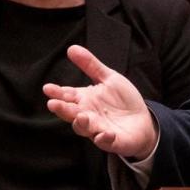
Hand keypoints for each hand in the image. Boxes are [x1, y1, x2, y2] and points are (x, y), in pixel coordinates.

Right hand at [44, 44, 157, 159]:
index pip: (68, 95)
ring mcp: (98, 129)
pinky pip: (105, 141)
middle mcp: (88, 115)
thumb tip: (71, 48)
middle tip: (53, 104)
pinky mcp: (111, 141)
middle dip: (62, 109)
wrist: (142, 120)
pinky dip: (104, 138)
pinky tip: (105, 133)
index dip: (58, 92)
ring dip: (82, 123)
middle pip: (71, 113)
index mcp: (85, 100)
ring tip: (81, 116)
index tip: (47, 88)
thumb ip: (90, 65)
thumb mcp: (108, 78)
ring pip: (85, 128)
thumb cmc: (122, 100)